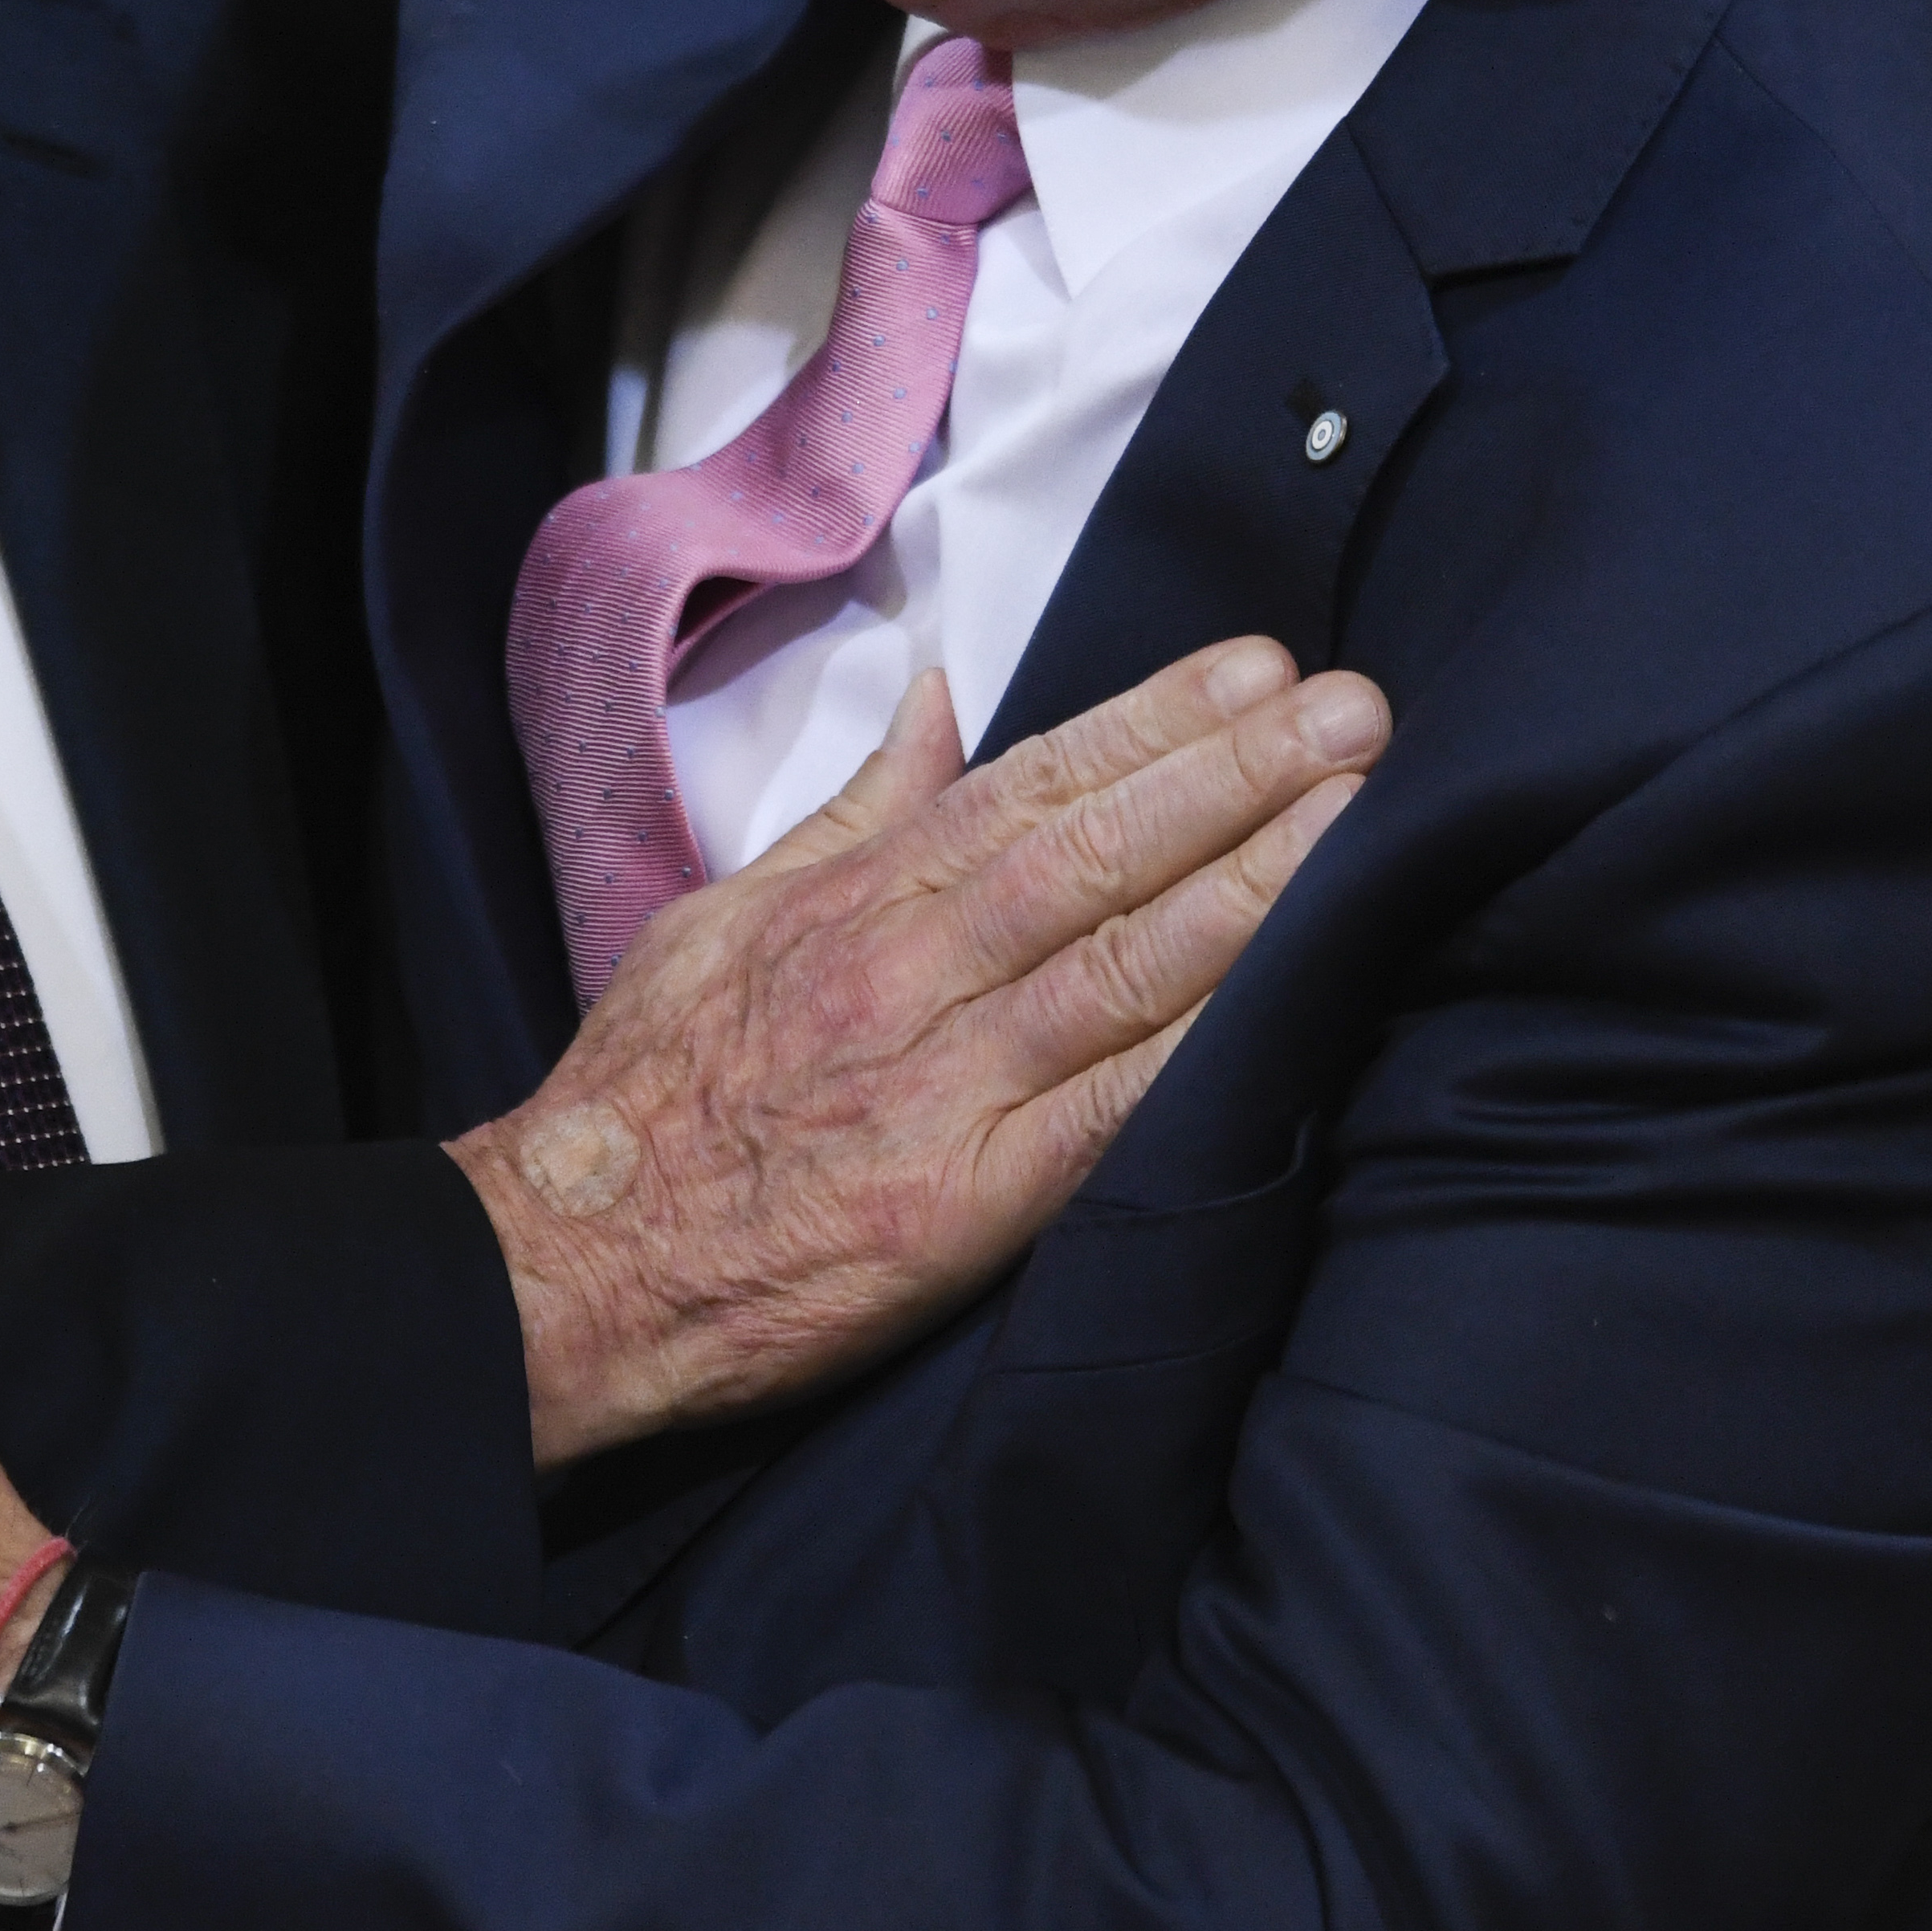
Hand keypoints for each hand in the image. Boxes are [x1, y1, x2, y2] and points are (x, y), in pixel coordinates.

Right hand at [460, 638, 1382, 1465]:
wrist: (573, 1263)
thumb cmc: (646, 1091)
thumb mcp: (726, 913)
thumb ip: (853, 811)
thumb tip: (936, 697)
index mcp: (853, 904)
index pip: (1029, 787)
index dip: (1151, 722)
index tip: (1252, 667)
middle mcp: (906, 978)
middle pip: (1094, 855)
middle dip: (1236, 775)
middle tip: (1355, 710)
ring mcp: (942, 1089)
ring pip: (1119, 965)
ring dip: (1254, 884)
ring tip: (1358, 816)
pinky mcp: (967, 1205)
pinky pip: (1111, 1112)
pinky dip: (1203, 1049)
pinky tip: (1296, 998)